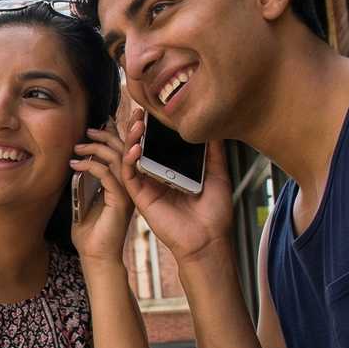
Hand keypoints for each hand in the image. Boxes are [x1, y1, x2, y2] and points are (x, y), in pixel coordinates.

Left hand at [70, 124, 135, 267]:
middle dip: (109, 135)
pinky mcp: (120, 201)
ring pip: (118, 159)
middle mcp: (129, 186)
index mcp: (123, 184)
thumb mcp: (85, 201)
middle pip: (125, 151)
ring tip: (78, 146)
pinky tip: (76, 164)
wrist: (96, 256)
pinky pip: (108, 175)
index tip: (98, 125)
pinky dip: (91, 166)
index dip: (114, 136)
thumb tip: (76, 162)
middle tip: (89, 130)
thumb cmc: (90, 232)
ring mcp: (127, 194)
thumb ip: (85, 183)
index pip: (123, 154)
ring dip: (97, 148)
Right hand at [118, 106, 235, 265]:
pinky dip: (130, 159)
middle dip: (139, 127)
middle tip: (140, 109)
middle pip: (142, 146)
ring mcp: (147, 185)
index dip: (155, 126)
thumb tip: (214, 128)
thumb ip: (214, 152)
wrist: (208, 239)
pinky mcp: (140, 196)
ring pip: (131, 157)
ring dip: (132, 138)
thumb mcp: (218, 174)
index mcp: (173, 170)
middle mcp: (157, 175)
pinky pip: (129, 175)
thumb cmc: (214, 213)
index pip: (159, 143)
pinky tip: (136, 147)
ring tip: (137, 122)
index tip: (155, 108)